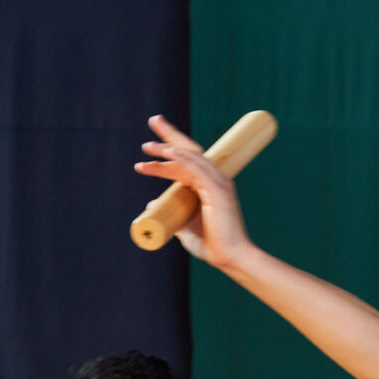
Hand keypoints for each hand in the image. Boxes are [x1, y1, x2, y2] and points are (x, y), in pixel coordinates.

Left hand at [136, 115, 252, 267]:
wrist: (231, 258)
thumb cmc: (213, 246)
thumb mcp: (184, 228)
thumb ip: (170, 214)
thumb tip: (150, 204)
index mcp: (207, 186)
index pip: (185, 161)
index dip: (166, 154)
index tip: (147, 151)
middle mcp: (214, 179)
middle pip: (189, 150)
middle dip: (170, 135)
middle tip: (153, 120)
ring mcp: (217, 183)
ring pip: (190, 157)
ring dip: (168, 149)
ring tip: (147, 147)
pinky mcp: (217, 190)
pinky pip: (197, 168)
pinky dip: (182, 158)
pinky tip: (168, 153)